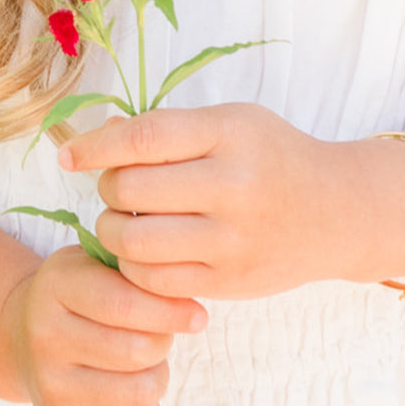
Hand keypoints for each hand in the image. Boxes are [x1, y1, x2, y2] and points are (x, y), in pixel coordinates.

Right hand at [3, 245, 206, 405]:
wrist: (23, 333)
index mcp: (56, 286)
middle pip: (137, 351)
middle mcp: (45, 336)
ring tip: (147, 360)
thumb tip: (186, 301)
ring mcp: (49, 383)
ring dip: (158, 375)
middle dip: (164, 341)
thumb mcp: (97, 263)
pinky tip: (137, 387)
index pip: (123, 304)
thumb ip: (137, 269)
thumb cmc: (79, 293)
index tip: (198, 315)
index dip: (169, 311)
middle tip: (160, 334)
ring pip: (139, 392)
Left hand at [58, 104, 345, 298]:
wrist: (336, 212)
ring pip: (133, 243)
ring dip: (112, 231)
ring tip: (127, 221)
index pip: (142, 138)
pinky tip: (146, 251)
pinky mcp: (229, 281)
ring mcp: (232, 239)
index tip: (68, 155)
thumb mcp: (233, 124)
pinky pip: (154, 281)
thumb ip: (170, 129)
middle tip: (119, 188)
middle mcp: (233, 186)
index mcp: (231, 134)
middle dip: (108, 188)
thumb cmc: (274, 157)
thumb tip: (99, 136)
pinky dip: (135, 266)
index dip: (94, 146)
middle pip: (130, 191)